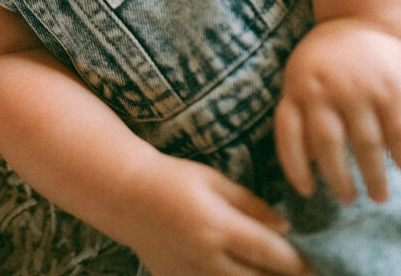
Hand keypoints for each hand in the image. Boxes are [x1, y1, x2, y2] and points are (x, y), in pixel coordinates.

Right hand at [127, 155, 311, 275]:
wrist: (125, 194)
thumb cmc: (173, 178)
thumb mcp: (214, 181)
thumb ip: (251, 205)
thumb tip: (286, 228)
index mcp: (219, 227)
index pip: (272, 255)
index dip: (300, 263)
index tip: (319, 263)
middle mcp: (208, 258)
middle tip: (307, 271)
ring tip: (275, 273)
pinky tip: (242, 273)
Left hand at [274, 19, 400, 203]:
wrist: (360, 15)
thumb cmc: (326, 60)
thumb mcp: (301, 77)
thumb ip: (300, 115)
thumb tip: (309, 170)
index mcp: (297, 86)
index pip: (288, 133)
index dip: (295, 167)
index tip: (307, 192)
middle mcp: (324, 87)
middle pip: (328, 145)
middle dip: (339, 180)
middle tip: (350, 200)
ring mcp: (358, 86)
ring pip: (365, 145)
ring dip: (373, 177)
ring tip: (378, 196)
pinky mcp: (391, 86)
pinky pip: (397, 132)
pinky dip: (400, 156)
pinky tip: (400, 169)